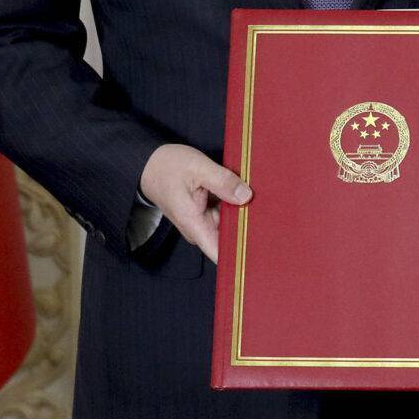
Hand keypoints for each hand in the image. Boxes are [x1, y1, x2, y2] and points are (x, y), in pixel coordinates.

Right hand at [138, 143, 249, 264]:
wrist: (151, 164)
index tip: (261, 249)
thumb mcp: (198, 168)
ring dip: (243, 211)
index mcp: (194, 223)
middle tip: (268, 209)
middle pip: (231, 237)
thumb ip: (222, 182)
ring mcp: (204, 220)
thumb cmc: (168, 167)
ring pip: (232, 223)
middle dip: (248, 226)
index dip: (240, 254)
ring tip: (258, 195)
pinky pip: (227, 212)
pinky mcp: (207, 212)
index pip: (219, 253)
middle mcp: (199, 228)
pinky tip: (244, 191)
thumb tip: (246, 196)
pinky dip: (236, 202)